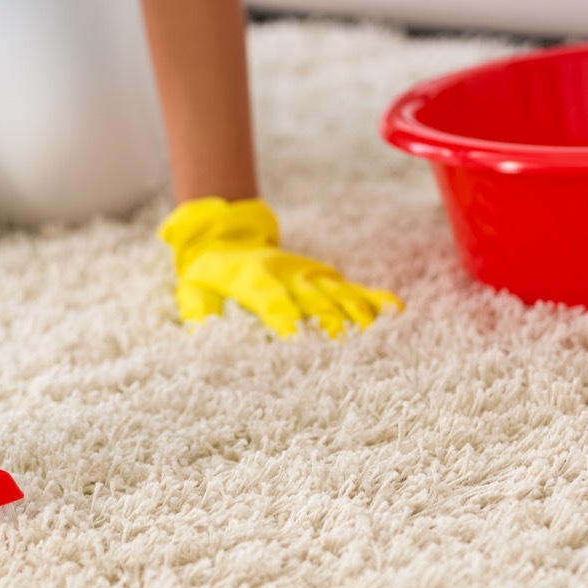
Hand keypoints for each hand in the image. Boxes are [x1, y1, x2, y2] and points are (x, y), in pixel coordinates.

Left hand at [158, 197, 402, 337]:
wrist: (228, 236)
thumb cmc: (208, 274)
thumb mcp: (193, 291)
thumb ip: (197, 312)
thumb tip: (200, 334)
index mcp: (253, 278)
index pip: (273, 301)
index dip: (286, 320)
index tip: (297, 342)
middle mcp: (287, 273)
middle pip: (313, 300)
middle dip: (330, 324)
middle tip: (346, 351)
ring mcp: (309, 273)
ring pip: (338, 293)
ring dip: (356, 314)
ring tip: (375, 337)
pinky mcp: (322, 275)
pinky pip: (352, 286)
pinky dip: (373, 299)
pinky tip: (395, 312)